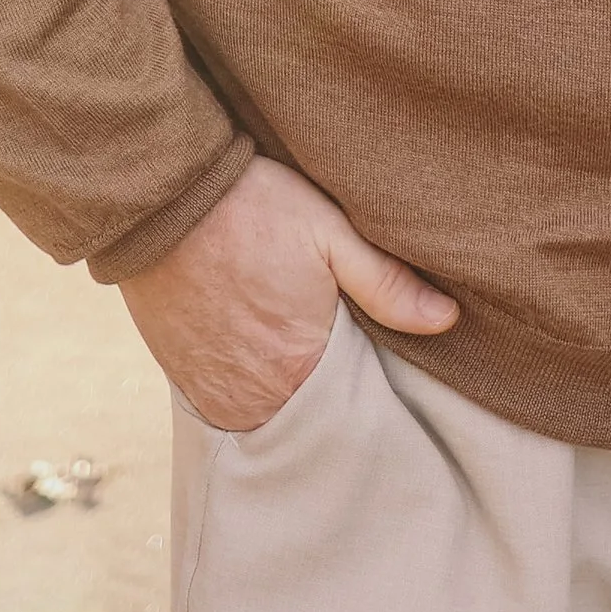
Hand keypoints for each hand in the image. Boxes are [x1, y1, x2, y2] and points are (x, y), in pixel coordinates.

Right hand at [120, 155, 456, 432]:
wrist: (163, 193)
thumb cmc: (253, 207)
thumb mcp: (330, 230)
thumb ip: (387, 282)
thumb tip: (447, 319)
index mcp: (298, 368)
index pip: (349, 408)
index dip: (366, 392)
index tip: (378, 374)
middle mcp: (252, 398)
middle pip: (304, 418)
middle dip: (325, 400)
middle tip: (338, 361)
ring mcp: (210, 394)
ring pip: (263, 415)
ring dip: (282, 396)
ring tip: (297, 359)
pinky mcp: (179, 379)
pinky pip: (224, 405)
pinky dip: (245, 388)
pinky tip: (258, 355)